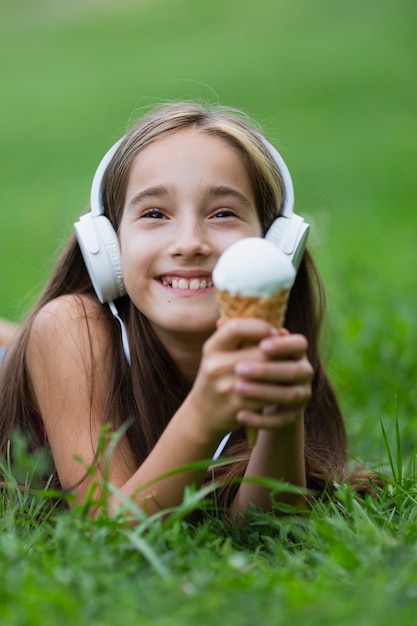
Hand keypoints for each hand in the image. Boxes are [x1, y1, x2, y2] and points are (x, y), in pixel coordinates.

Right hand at [189, 318, 278, 439]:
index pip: (236, 327)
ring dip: (281, 370)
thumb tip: (275, 325)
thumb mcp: (219, 355)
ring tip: (291, 366)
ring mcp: (226, 387)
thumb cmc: (217, 378)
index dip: (259, 327)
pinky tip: (283, 386)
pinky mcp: (237, 406)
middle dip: (278, 351)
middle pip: (258, 351)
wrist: (201, 415)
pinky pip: (266, 395)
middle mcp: (215, 366)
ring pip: (266, 373)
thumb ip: (240, 338)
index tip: (273, 331)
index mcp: (211, 348)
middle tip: (289, 351)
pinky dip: (277, 390)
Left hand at [233, 329, 312, 431]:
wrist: (259, 402)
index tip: (262, 344)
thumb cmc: (253, 367)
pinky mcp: (292, 418)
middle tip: (240, 369)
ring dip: (263, 392)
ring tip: (238, 388)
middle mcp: (304, 372)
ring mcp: (301, 396)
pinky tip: (240, 415)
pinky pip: (280, 421)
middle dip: (267, 370)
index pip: (300, 343)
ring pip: (288, 396)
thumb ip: (243, 337)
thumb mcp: (249, 351)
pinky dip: (260, 420)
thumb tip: (220, 322)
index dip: (283, 345)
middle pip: (294, 371)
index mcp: (296, 352)